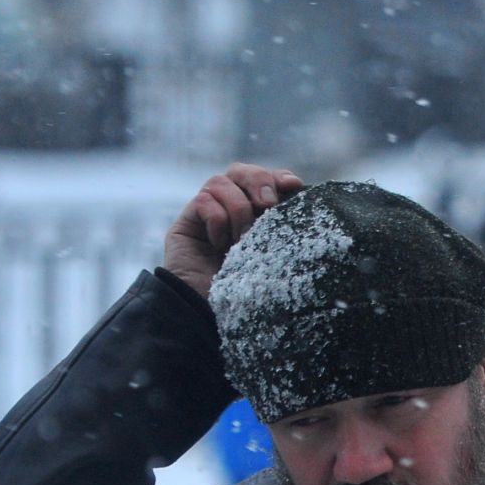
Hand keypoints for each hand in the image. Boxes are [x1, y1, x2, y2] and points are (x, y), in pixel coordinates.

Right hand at [164, 163, 305, 297]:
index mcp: (256, 215)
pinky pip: (204, 201)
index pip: (266, 180)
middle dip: (259, 181)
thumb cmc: (250, 291)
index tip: (294, 186)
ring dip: (238, 209)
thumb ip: (280, 228)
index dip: (278, 177)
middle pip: (242, 171)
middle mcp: (231, 209)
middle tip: (268, 204)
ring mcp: (207, 214)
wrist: (210, 313)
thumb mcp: (273, 255)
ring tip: (241, 240)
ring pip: (222, 182)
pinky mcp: (187, 222)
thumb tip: (297, 197)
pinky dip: (217, 220)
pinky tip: (218, 245)